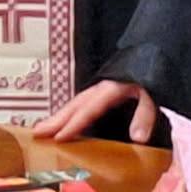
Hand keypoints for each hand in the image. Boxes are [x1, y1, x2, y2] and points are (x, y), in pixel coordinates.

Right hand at [34, 80, 159, 142]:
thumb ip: (145, 114)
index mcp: (109, 88)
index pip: (88, 109)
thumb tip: (137, 139)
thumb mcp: (152, 92)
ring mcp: (98, 89)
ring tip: (41, 129)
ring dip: (57, 117)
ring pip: (73, 104)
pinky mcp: (102, 92)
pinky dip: (68, 113)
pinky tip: (62, 122)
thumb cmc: (152, 70)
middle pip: (73, 105)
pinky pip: (80, 104)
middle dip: (55, 119)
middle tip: (36, 132)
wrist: (154, 52)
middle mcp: (99, 88)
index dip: (74, 123)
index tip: (59, 136)